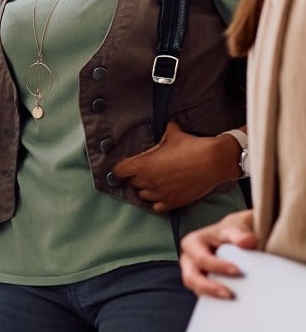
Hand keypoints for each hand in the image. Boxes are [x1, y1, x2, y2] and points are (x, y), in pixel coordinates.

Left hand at [112, 121, 237, 211]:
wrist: (213, 162)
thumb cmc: (190, 145)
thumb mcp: (172, 133)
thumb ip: (163, 132)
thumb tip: (167, 124)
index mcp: (142, 165)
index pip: (118, 171)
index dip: (121, 168)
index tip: (126, 165)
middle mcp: (147, 181)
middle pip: (130, 183)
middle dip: (135, 177)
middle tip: (145, 170)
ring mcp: (160, 194)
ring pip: (143, 195)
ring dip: (146, 189)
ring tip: (155, 181)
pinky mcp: (173, 203)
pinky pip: (156, 207)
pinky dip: (157, 202)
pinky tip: (163, 193)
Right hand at [179, 209, 256, 297]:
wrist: (234, 240)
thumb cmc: (231, 233)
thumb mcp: (234, 228)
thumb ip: (239, 234)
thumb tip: (247, 240)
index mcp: (192, 243)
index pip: (201, 258)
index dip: (217, 266)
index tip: (237, 271)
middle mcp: (189, 259)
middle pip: (191, 277)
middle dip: (209, 287)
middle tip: (230, 294)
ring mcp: (194, 274)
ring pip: (195, 289)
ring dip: (211, 296)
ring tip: (231, 300)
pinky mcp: (203, 285)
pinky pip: (205, 296)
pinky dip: (215, 301)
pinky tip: (231, 305)